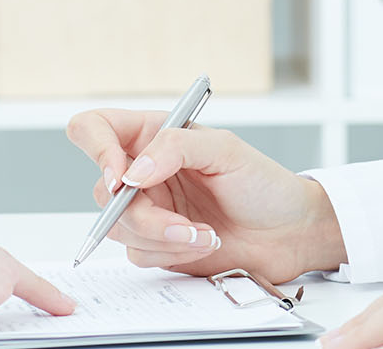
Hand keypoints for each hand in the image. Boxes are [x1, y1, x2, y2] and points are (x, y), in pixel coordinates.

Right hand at [65, 109, 346, 282]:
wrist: (288, 233)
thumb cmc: (263, 184)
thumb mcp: (226, 150)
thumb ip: (176, 148)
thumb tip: (132, 172)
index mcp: (153, 135)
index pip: (94, 129)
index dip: (96, 151)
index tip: (120, 178)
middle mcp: (143, 172)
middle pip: (103, 192)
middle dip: (144, 215)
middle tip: (183, 223)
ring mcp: (148, 209)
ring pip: (118, 229)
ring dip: (163, 237)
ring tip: (206, 233)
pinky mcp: (156, 244)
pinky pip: (139, 254)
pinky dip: (172, 253)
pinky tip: (204, 244)